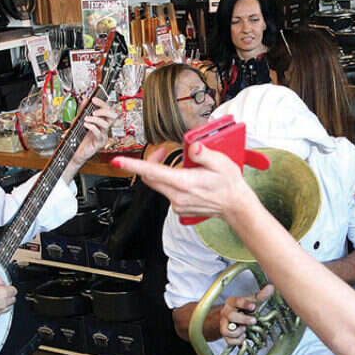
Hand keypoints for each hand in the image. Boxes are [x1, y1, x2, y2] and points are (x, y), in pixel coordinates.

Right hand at [0, 275, 15, 324]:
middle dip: (9, 296)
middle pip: (12, 300)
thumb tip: (0, 281)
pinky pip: (0, 313)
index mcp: (3, 293)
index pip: (14, 291)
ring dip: (5, 303)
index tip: (5, 287)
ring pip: (8, 308)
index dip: (9, 288)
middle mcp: (3, 304)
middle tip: (2, 293)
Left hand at [68, 97, 116, 170]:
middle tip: (94, 110)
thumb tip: (85, 100)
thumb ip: (83, 110)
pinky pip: (99, 133)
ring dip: (96, 119)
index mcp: (101, 122)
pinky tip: (86, 124)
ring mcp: (103, 136)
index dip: (102, 103)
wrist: (74, 152)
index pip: (107, 110)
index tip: (94, 99)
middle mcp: (104, 129)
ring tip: (86, 119)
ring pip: (106, 124)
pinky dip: (92, 127)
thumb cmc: (78, 138)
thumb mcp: (79, 121)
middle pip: (112, 116)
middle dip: (104, 110)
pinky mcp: (99, 143)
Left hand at [113, 143, 258, 222]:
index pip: (152, 173)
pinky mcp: (179, 207)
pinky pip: (167, 192)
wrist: (234, 206)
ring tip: (179, 165)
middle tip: (162, 151)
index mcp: (184, 183)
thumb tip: (192, 147)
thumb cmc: (228, 184)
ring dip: (161, 172)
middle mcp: (177, 196)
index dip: (133, 166)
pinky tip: (185, 178)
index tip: (119, 161)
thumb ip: (204, 154)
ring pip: (158, 185)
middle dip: (150, 162)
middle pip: (150, 178)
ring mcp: (177, 203)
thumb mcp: (221, 163)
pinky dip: (169, 182)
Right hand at [219, 284, 273, 344]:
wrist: (231, 318)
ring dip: (238, 332)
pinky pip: (229, 340)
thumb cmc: (243, 309)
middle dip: (244, 319)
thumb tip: (271, 287)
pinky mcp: (224, 335)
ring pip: (227, 330)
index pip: (236, 301)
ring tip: (245, 329)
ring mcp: (224, 324)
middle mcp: (225, 312)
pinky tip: (243, 336)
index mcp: (231, 302)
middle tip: (254, 321)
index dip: (245, 304)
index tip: (253, 306)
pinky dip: (238, 340)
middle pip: (231, 316)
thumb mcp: (251, 301)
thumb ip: (261, 296)